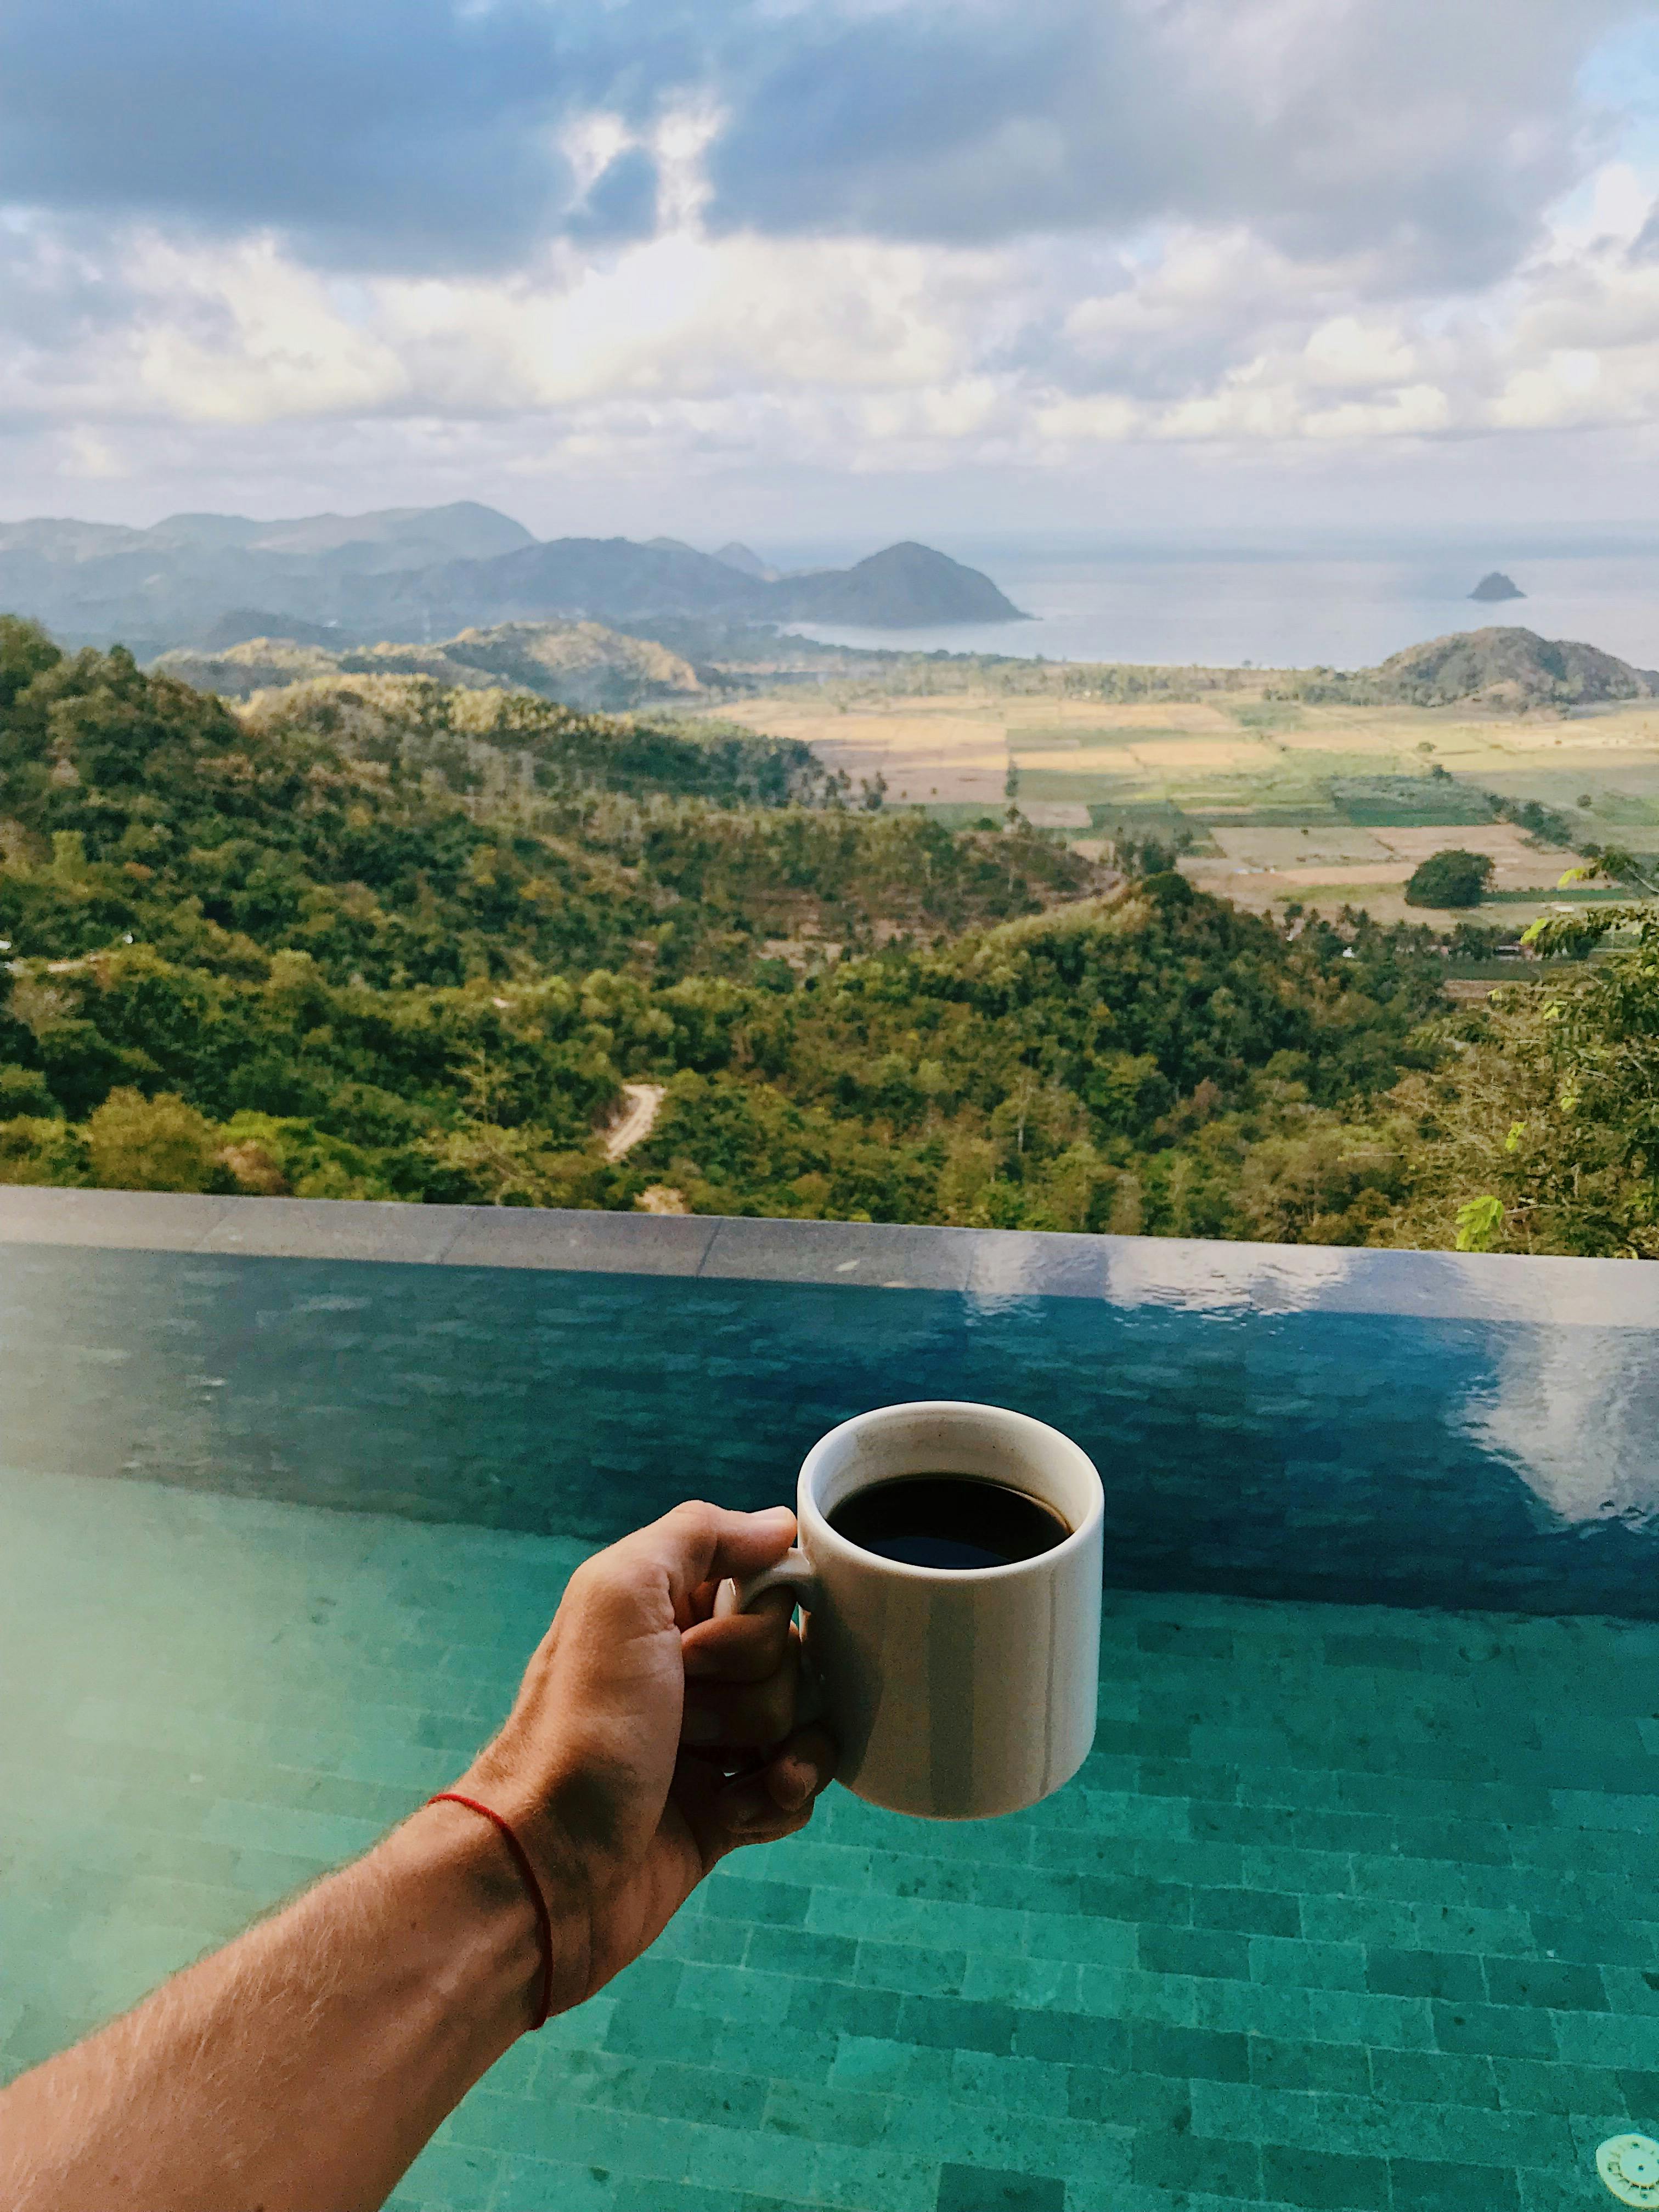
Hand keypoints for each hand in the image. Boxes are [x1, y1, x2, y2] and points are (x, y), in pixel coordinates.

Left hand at [453, 1502, 834, 2016]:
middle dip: (753, 1690)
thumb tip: (782, 1525)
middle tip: (684, 1719)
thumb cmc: (581, 1725)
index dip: (754, 1620)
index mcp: (663, 1612)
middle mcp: (689, 1670)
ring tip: (712, 1774)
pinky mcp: (728, 1811)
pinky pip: (799, 1788)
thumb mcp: (619, 1595)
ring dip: (770, 1747)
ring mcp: (712, 1743)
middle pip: (791, 1657)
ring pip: (802, 1720)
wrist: (548, 1868)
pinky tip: (739, 1811)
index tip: (701, 1647)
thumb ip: (698, 1535)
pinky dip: (781, 1797)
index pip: (765, 1586)